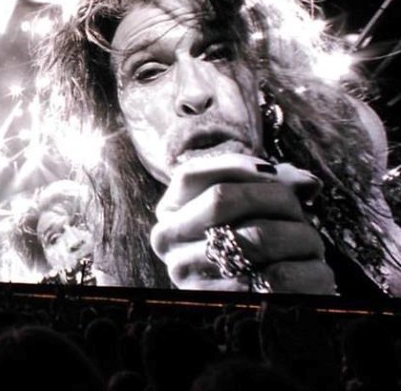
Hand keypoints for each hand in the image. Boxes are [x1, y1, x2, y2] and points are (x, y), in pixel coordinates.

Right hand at [149, 155, 336, 293]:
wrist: (248, 313)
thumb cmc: (246, 251)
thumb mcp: (239, 214)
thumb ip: (267, 186)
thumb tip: (307, 183)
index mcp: (168, 217)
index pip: (190, 175)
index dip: (237, 166)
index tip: (273, 171)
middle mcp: (169, 244)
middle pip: (221, 198)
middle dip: (273, 196)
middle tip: (301, 209)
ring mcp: (190, 276)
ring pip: (257, 236)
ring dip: (299, 234)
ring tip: (310, 242)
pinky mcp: (226, 306)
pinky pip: (281, 276)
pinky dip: (309, 269)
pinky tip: (311, 269)